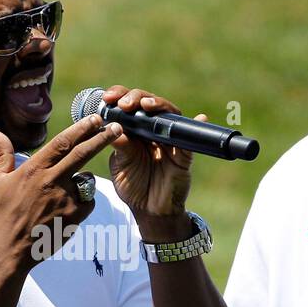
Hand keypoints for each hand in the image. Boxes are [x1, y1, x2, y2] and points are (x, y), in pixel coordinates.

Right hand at [0, 114, 121, 273]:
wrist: (11, 250)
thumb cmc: (2, 215)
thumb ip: (1, 154)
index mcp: (34, 170)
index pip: (62, 143)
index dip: (80, 129)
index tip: (95, 119)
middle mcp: (52, 181)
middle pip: (82, 154)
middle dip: (101, 138)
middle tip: (116, 127)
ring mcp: (65, 199)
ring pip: (86, 180)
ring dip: (83, 181)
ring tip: (65, 194)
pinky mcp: (73, 216)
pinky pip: (88, 202)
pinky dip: (82, 202)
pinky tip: (67, 209)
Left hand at [100, 86, 197, 235]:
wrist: (149, 211)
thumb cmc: (133, 186)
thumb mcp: (121, 162)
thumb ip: (120, 144)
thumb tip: (111, 124)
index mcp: (136, 130)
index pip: (129, 105)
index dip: (120, 95)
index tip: (107, 97)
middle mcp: (154, 130)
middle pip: (150, 104)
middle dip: (136, 98)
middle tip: (124, 104)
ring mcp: (170, 140)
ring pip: (169, 115)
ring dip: (159, 106)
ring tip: (146, 106)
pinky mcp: (184, 154)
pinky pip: (191, 139)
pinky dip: (196, 125)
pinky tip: (200, 117)